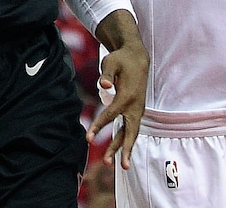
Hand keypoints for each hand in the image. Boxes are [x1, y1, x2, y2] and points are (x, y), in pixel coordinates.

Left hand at [87, 15, 148, 169]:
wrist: (138, 58)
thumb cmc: (121, 60)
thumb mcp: (112, 62)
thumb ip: (108, 74)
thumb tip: (105, 86)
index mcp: (127, 96)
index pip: (111, 115)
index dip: (99, 126)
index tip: (88, 138)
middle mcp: (135, 106)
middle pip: (128, 132)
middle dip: (121, 149)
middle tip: (110, 163)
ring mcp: (138, 109)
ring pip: (132, 133)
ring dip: (126, 149)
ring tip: (121, 167)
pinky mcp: (137, 111)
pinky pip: (132, 129)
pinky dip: (128, 141)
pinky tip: (122, 152)